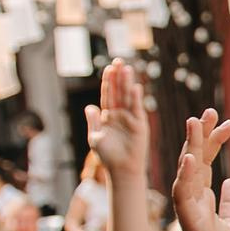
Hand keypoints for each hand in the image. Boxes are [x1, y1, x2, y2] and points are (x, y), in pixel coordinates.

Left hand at [85, 60, 151, 175]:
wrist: (121, 170)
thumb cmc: (107, 157)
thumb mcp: (95, 137)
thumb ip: (93, 121)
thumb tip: (89, 106)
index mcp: (108, 116)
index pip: (108, 95)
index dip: (108, 82)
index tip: (108, 68)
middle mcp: (120, 115)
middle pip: (118, 92)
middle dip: (118, 77)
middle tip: (118, 60)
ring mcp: (130, 119)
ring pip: (128, 97)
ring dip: (127, 83)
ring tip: (126, 68)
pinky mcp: (140, 125)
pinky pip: (137, 109)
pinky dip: (135, 98)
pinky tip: (134, 87)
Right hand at [172, 112, 229, 230]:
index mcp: (201, 201)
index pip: (204, 163)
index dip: (212, 142)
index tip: (226, 122)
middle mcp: (191, 203)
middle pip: (193, 162)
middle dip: (200, 135)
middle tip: (210, 110)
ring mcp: (190, 214)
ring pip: (186, 174)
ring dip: (190, 148)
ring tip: (194, 122)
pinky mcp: (193, 227)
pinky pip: (185, 199)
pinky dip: (186, 178)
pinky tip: (189, 158)